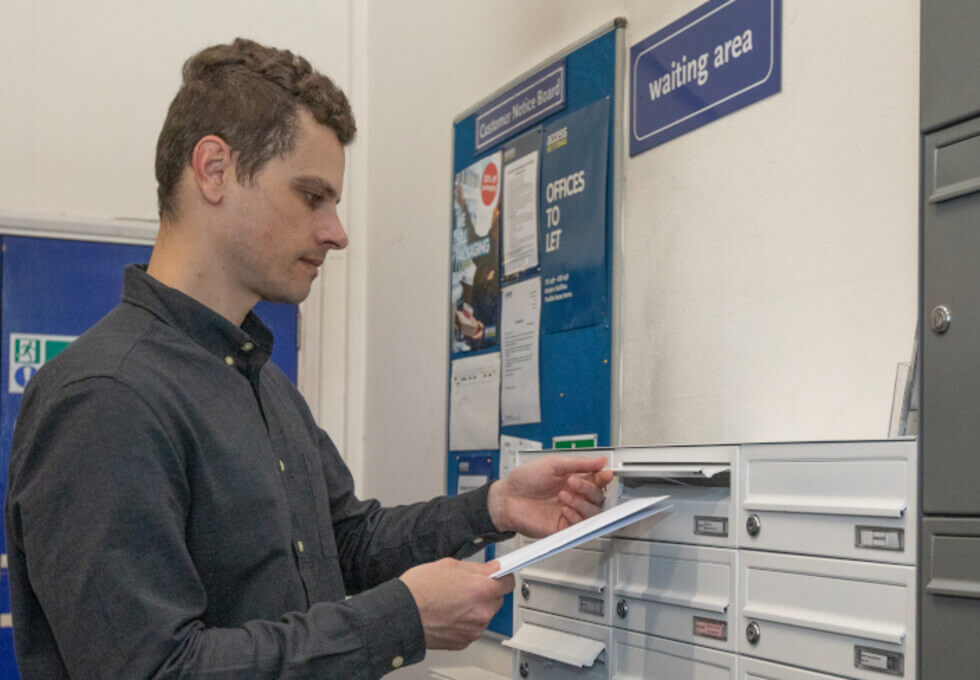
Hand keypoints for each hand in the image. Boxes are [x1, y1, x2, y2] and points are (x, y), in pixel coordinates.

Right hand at [399, 559, 514, 649]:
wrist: (401, 615)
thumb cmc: (419, 590)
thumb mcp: (449, 565)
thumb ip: (477, 568)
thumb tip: (492, 568)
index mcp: (481, 590)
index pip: (508, 582)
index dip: (502, 576)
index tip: (499, 574)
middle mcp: (481, 612)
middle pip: (498, 599)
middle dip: (486, 591)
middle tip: (467, 585)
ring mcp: (474, 629)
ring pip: (485, 614)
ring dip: (476, 607)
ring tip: (453, 600)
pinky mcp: (464, 642)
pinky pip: (472, 628)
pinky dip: (465, 621)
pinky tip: (449, 612)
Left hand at [487, 455, 613, 536]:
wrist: (506, 498)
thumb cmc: (524, 480)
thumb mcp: (553, 464)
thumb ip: (578, 464)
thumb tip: (600, 460)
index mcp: (572, 480)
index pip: (596, 480)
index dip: (603, 478)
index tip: (605, 474)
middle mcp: (573, 496)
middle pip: (597, 497)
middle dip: (588, 489)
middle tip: (573, 483)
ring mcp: (568, 512)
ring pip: (592, 512)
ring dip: (581, 503)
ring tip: (564, 495)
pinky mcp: (562, 527)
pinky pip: (580, 526)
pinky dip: (575, 516)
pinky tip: (564, 508)